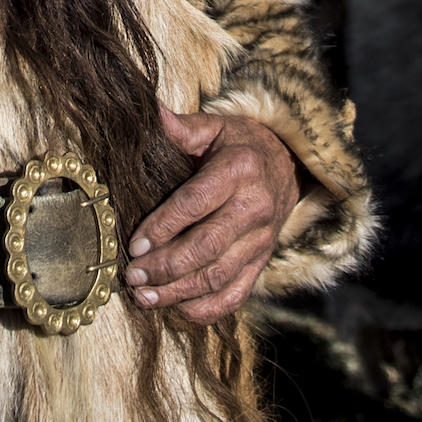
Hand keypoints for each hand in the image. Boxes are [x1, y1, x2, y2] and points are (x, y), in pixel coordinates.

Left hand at [124, 107, 300, 322]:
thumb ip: (181, 128)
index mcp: (238, 170)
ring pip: (219, 276)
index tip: (134, 244)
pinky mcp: (262, 262)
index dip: (163, 227)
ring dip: (178, 291)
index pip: (195, 204)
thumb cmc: (239, 145)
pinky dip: (206, 308)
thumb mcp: (215, 128)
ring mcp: (261, 239)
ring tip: (143, 296)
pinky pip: (236, 294)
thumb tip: (149, 112)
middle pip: (206, 247)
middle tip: (133, 275)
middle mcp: (254, 208)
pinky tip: (176, 308)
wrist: (288, 164)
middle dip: (166, 266)